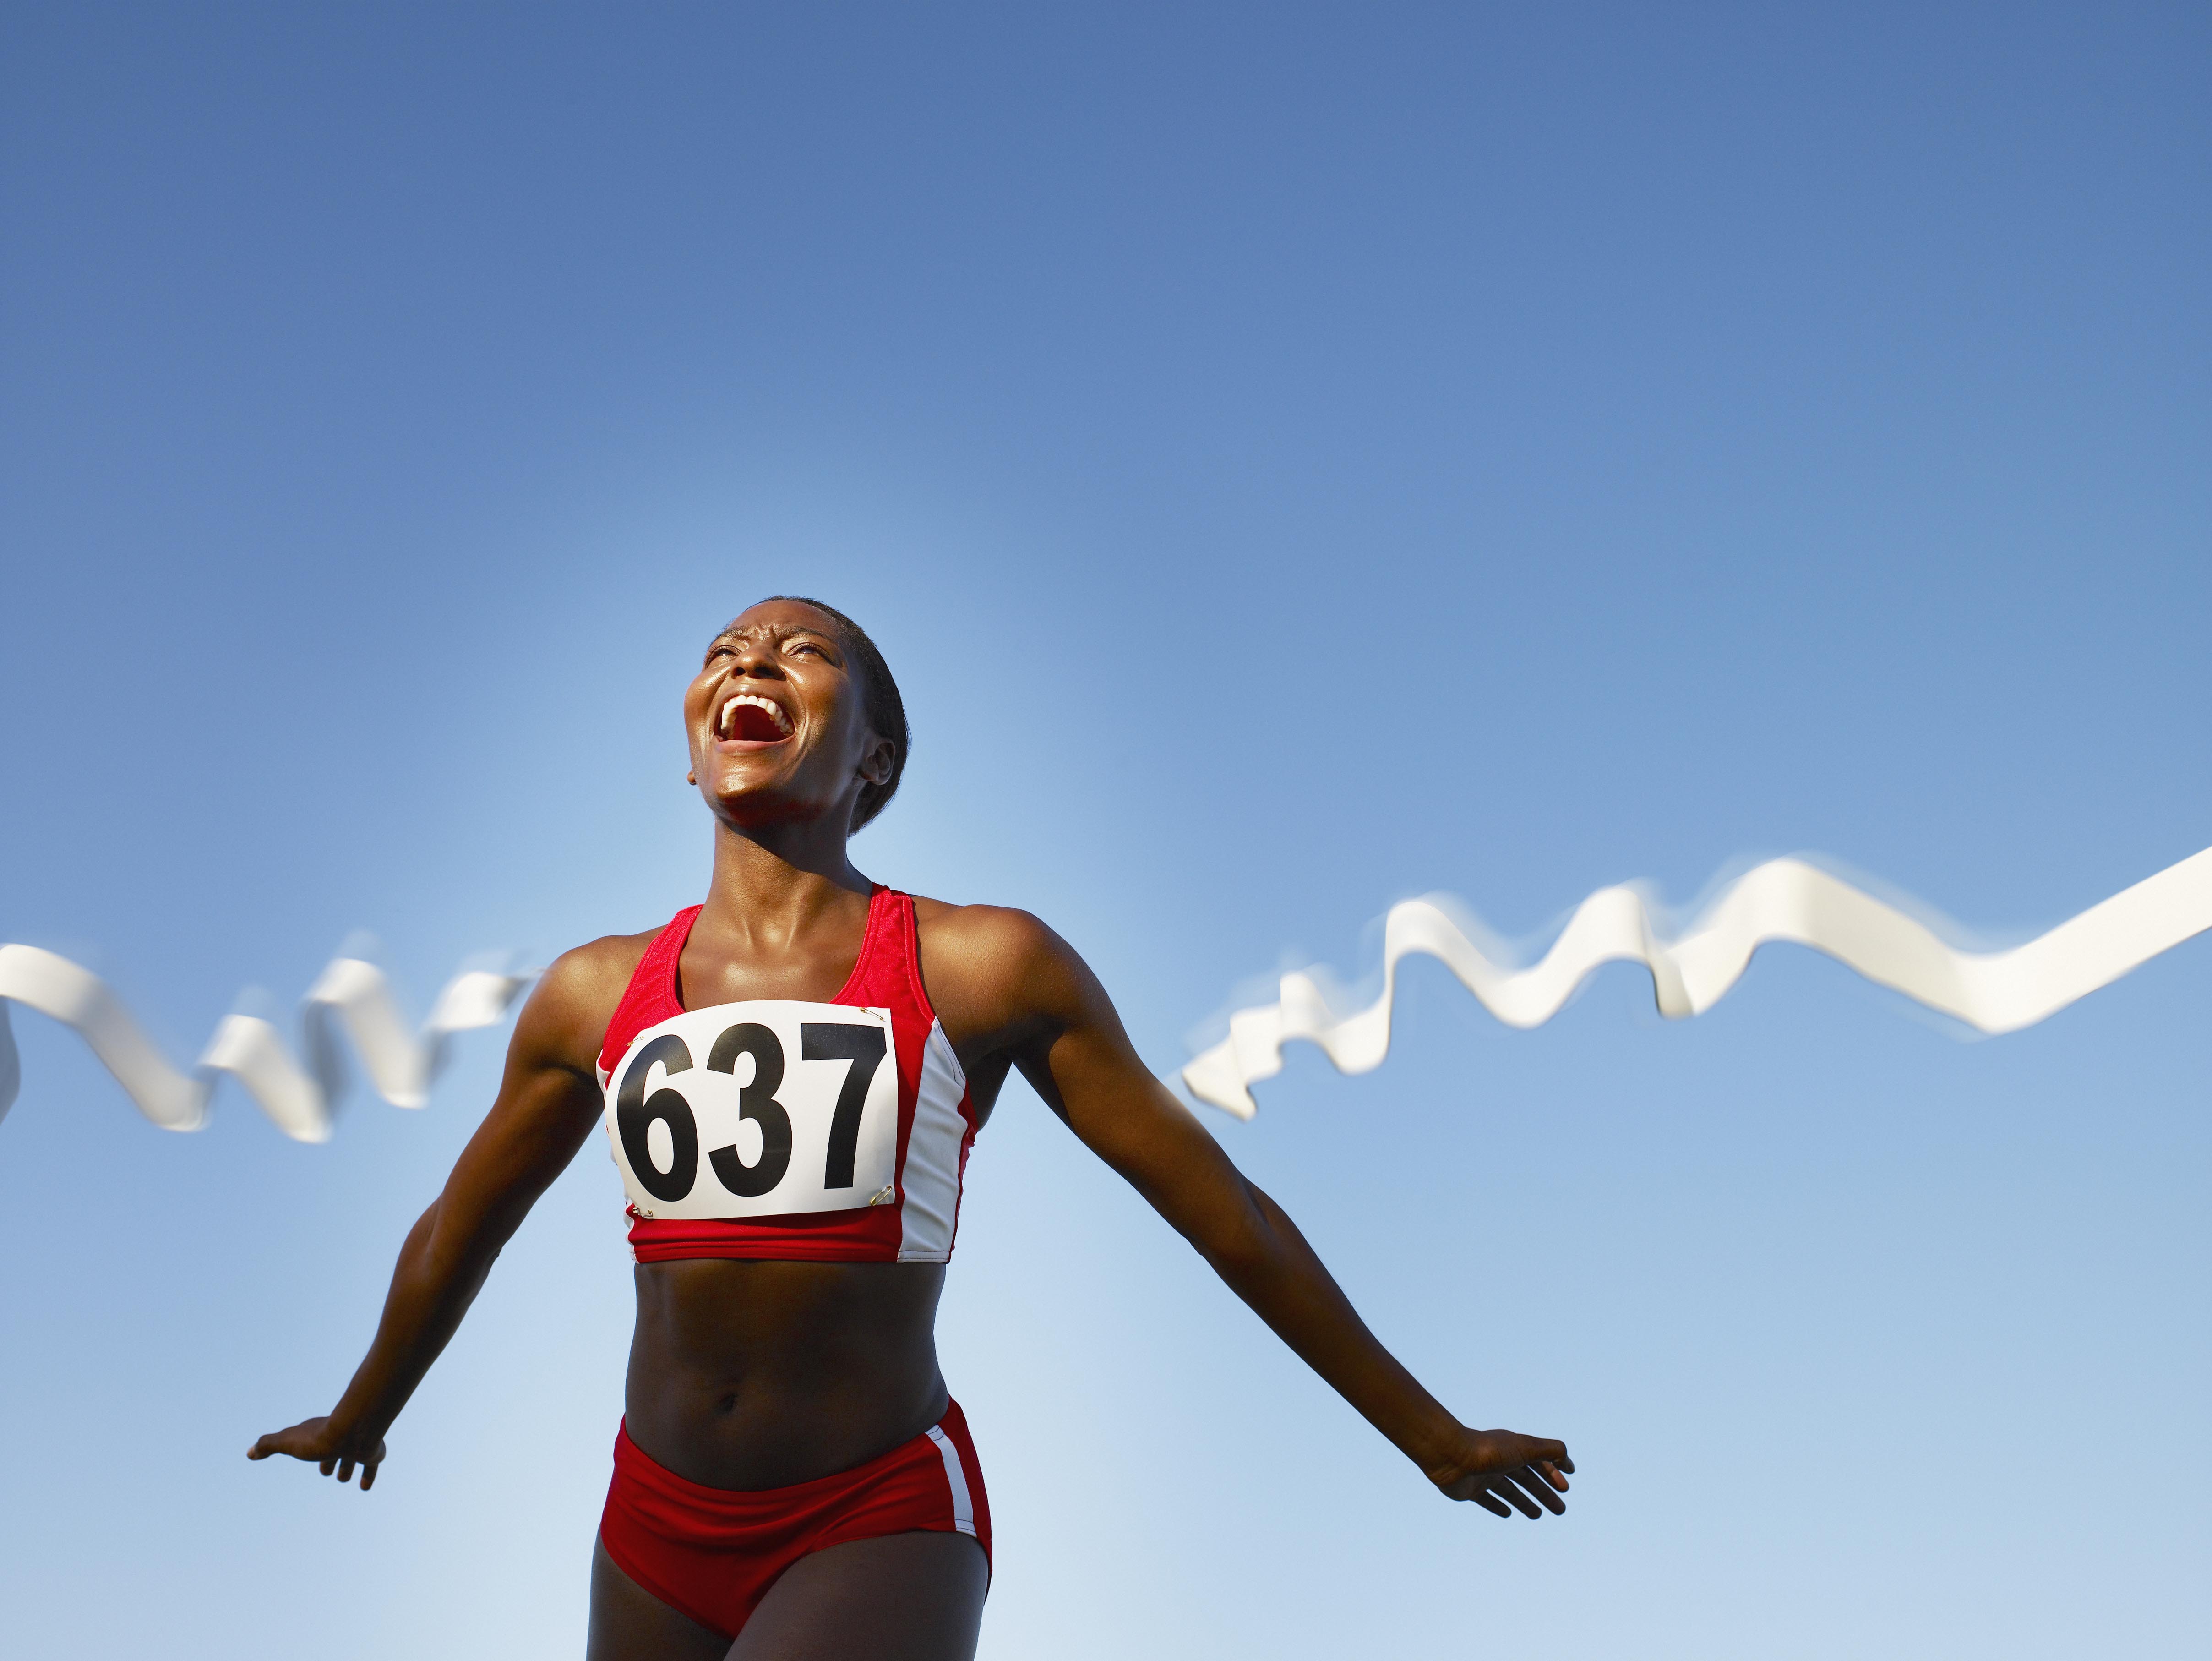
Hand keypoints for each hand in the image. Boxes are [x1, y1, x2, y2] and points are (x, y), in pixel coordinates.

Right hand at [247, 1416, 387, 1490]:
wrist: (354, 1431)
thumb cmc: (319, 1438)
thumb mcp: (288, 1442)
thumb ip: (268, 1444)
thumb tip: (249, 1452)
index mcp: (320, 1433)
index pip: (312, 1440)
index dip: (307, 1448)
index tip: (303, 1452)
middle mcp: (341, 1436)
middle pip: (334, 1448)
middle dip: (329, 1459)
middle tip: (326, 1472)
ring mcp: (358, 1443)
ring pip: (353, 1456)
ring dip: (348, 1467)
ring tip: (344, 1478)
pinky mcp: (373, 1452)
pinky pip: (373, 1465)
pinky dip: (368, 1475)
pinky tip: (363, 1486)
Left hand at [1427, 1428, 1572, 1518]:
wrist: (1451, 1457)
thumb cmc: (1490, 1451)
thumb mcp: (1525, 1448)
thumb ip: (1548, 1450)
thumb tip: (1567, 1456)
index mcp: (1513, 1449)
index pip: (1538, 1462)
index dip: (1554, 1473)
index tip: (1567, 1487)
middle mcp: (1499, 1461)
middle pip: (1527, 1479)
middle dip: (1545, 1493)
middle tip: (1561, 1510)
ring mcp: (1484, 1475)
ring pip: (1509, 1490)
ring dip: (1525, 1502)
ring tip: (1538, 1516)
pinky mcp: (1469, 1489)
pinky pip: (1486, 1499)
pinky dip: (1497, 1506)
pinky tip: (1508, 1514)